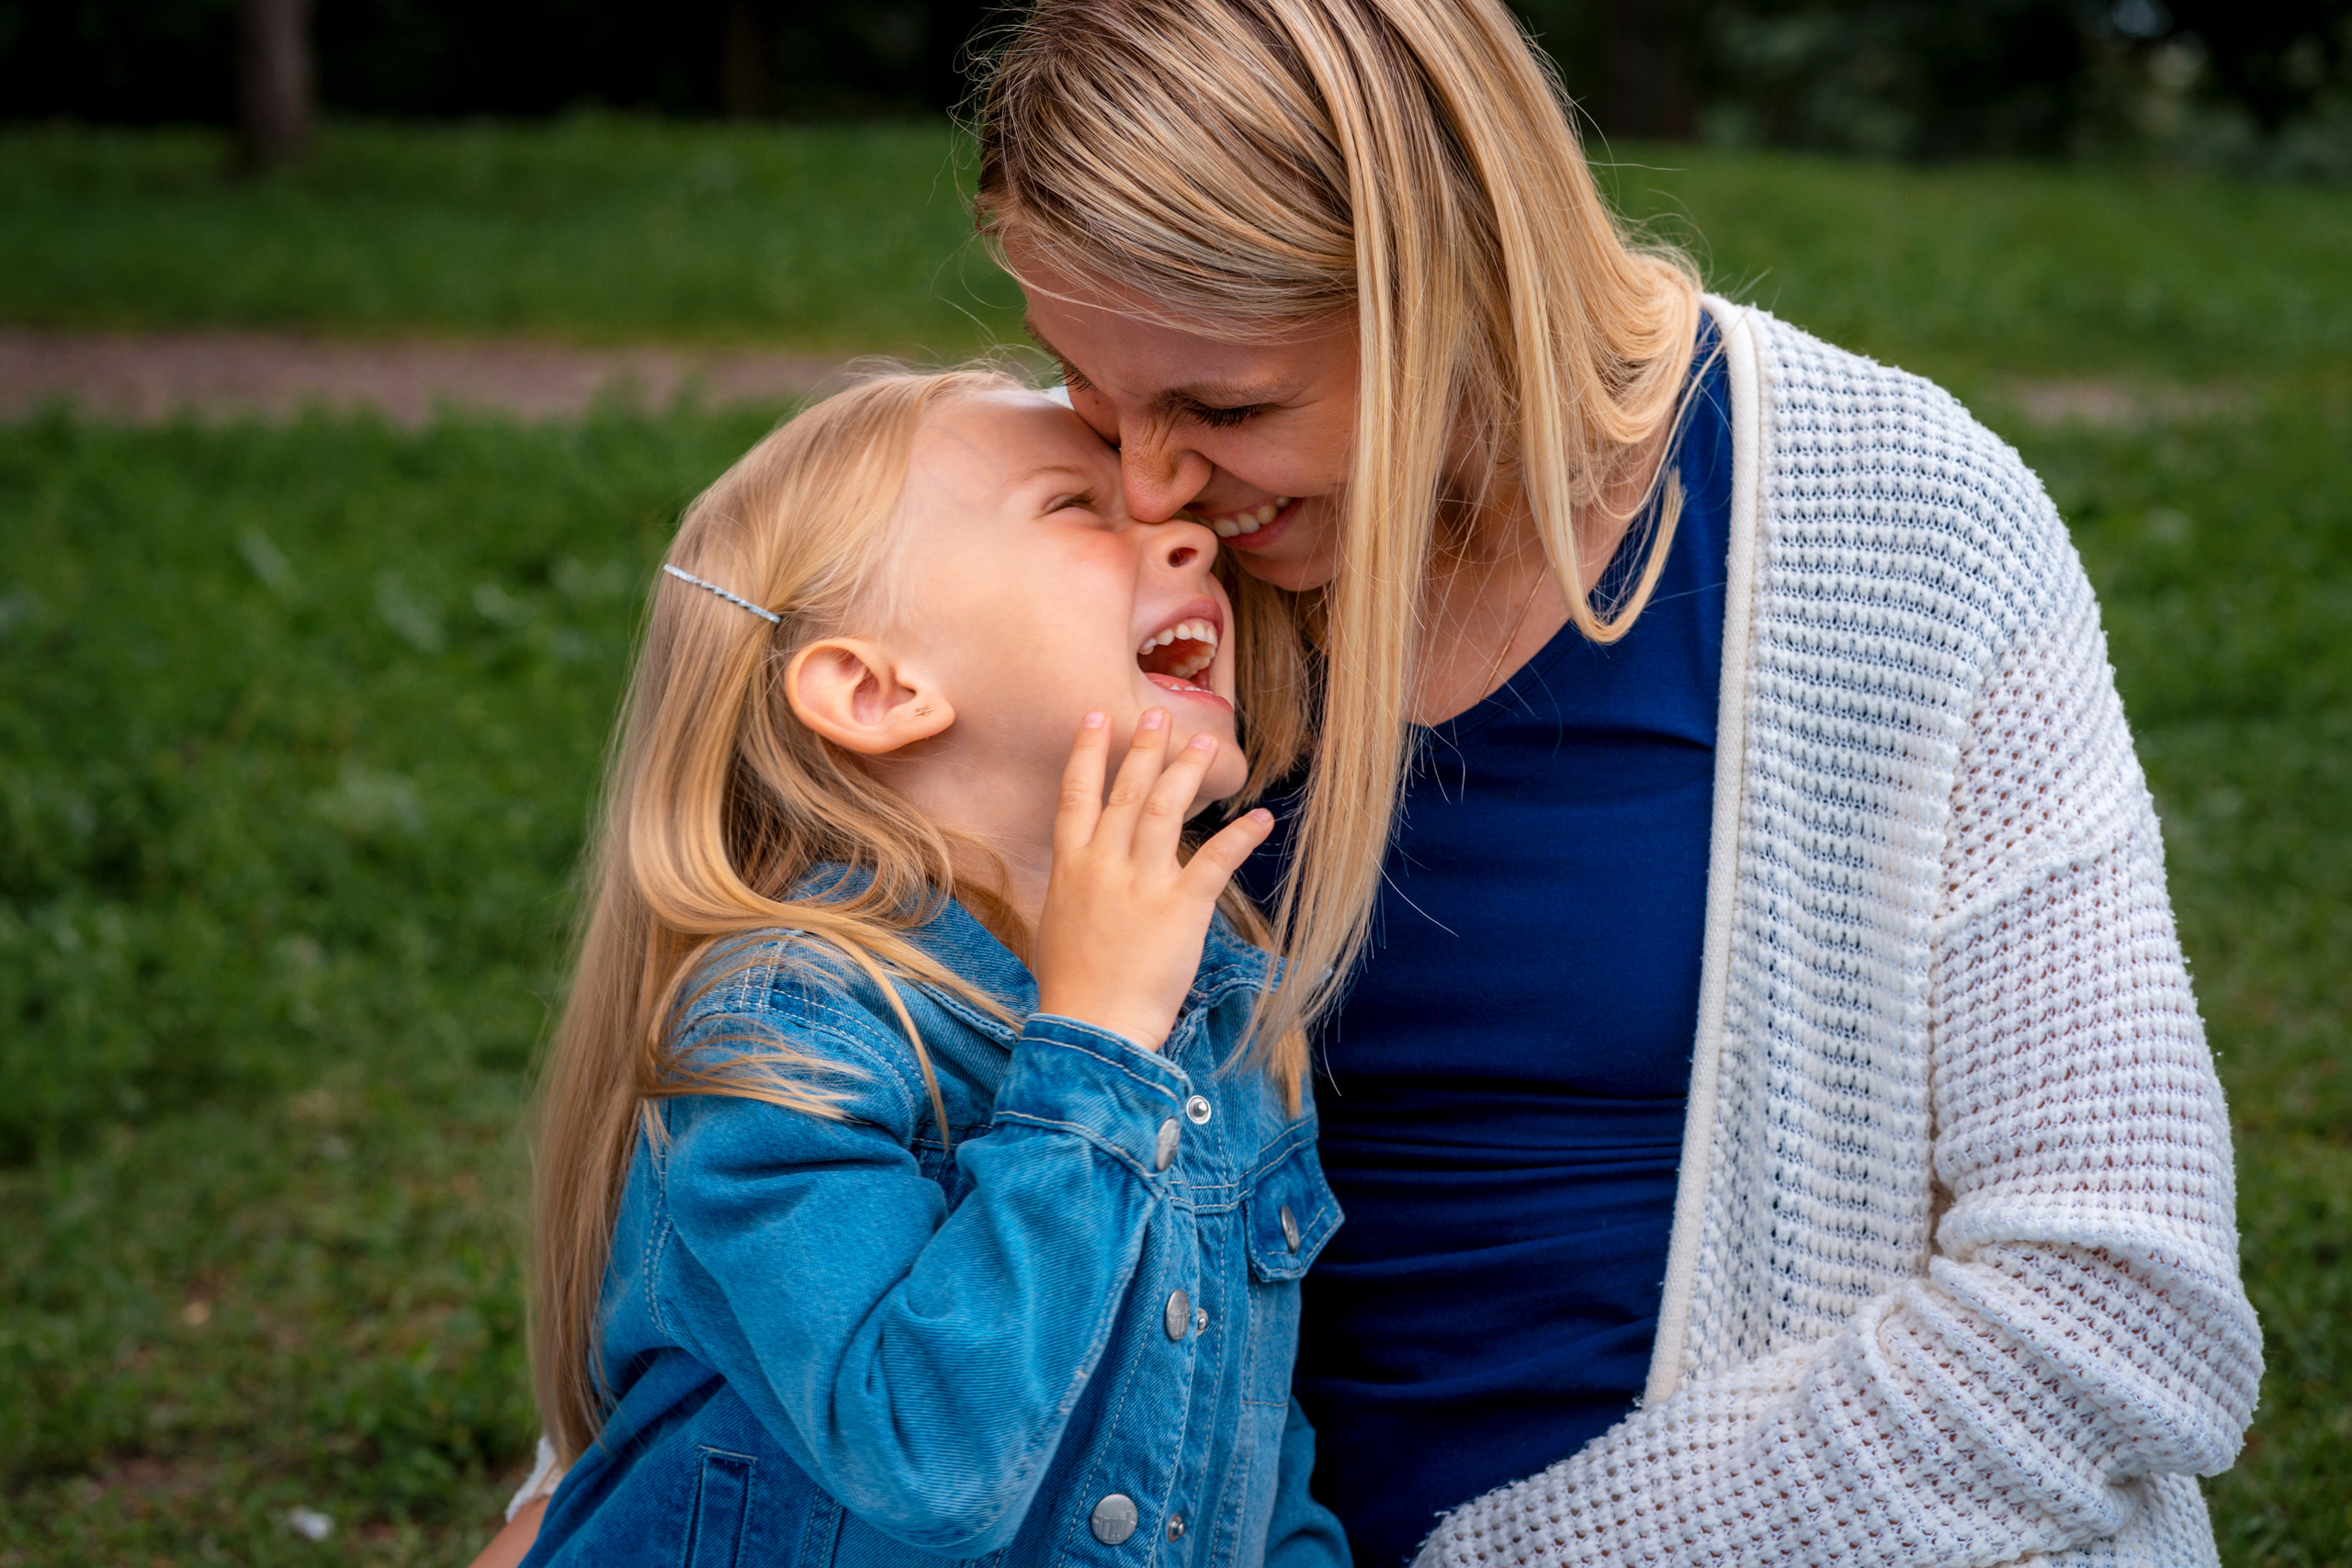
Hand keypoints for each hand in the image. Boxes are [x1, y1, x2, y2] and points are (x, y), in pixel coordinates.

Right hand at [1033, 710, 1273, 1051]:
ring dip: (1187, 772)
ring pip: (1165, 810)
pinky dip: (1239, 835)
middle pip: (1126, 791)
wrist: (1091, 1024)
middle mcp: (1103, 864)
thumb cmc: (1073, 986)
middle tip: (1161, 713)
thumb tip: (1081, 879)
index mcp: (1071, 867)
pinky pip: (1214, 860)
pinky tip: (1260, 817)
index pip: (1075, 796)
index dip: (1088, 753)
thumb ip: (1073, 891)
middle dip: (1146, 748)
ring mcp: (1141, 882)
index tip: (1096, 718)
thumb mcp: (1056, 925)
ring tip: (1206, 743)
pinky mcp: (1180, 906)